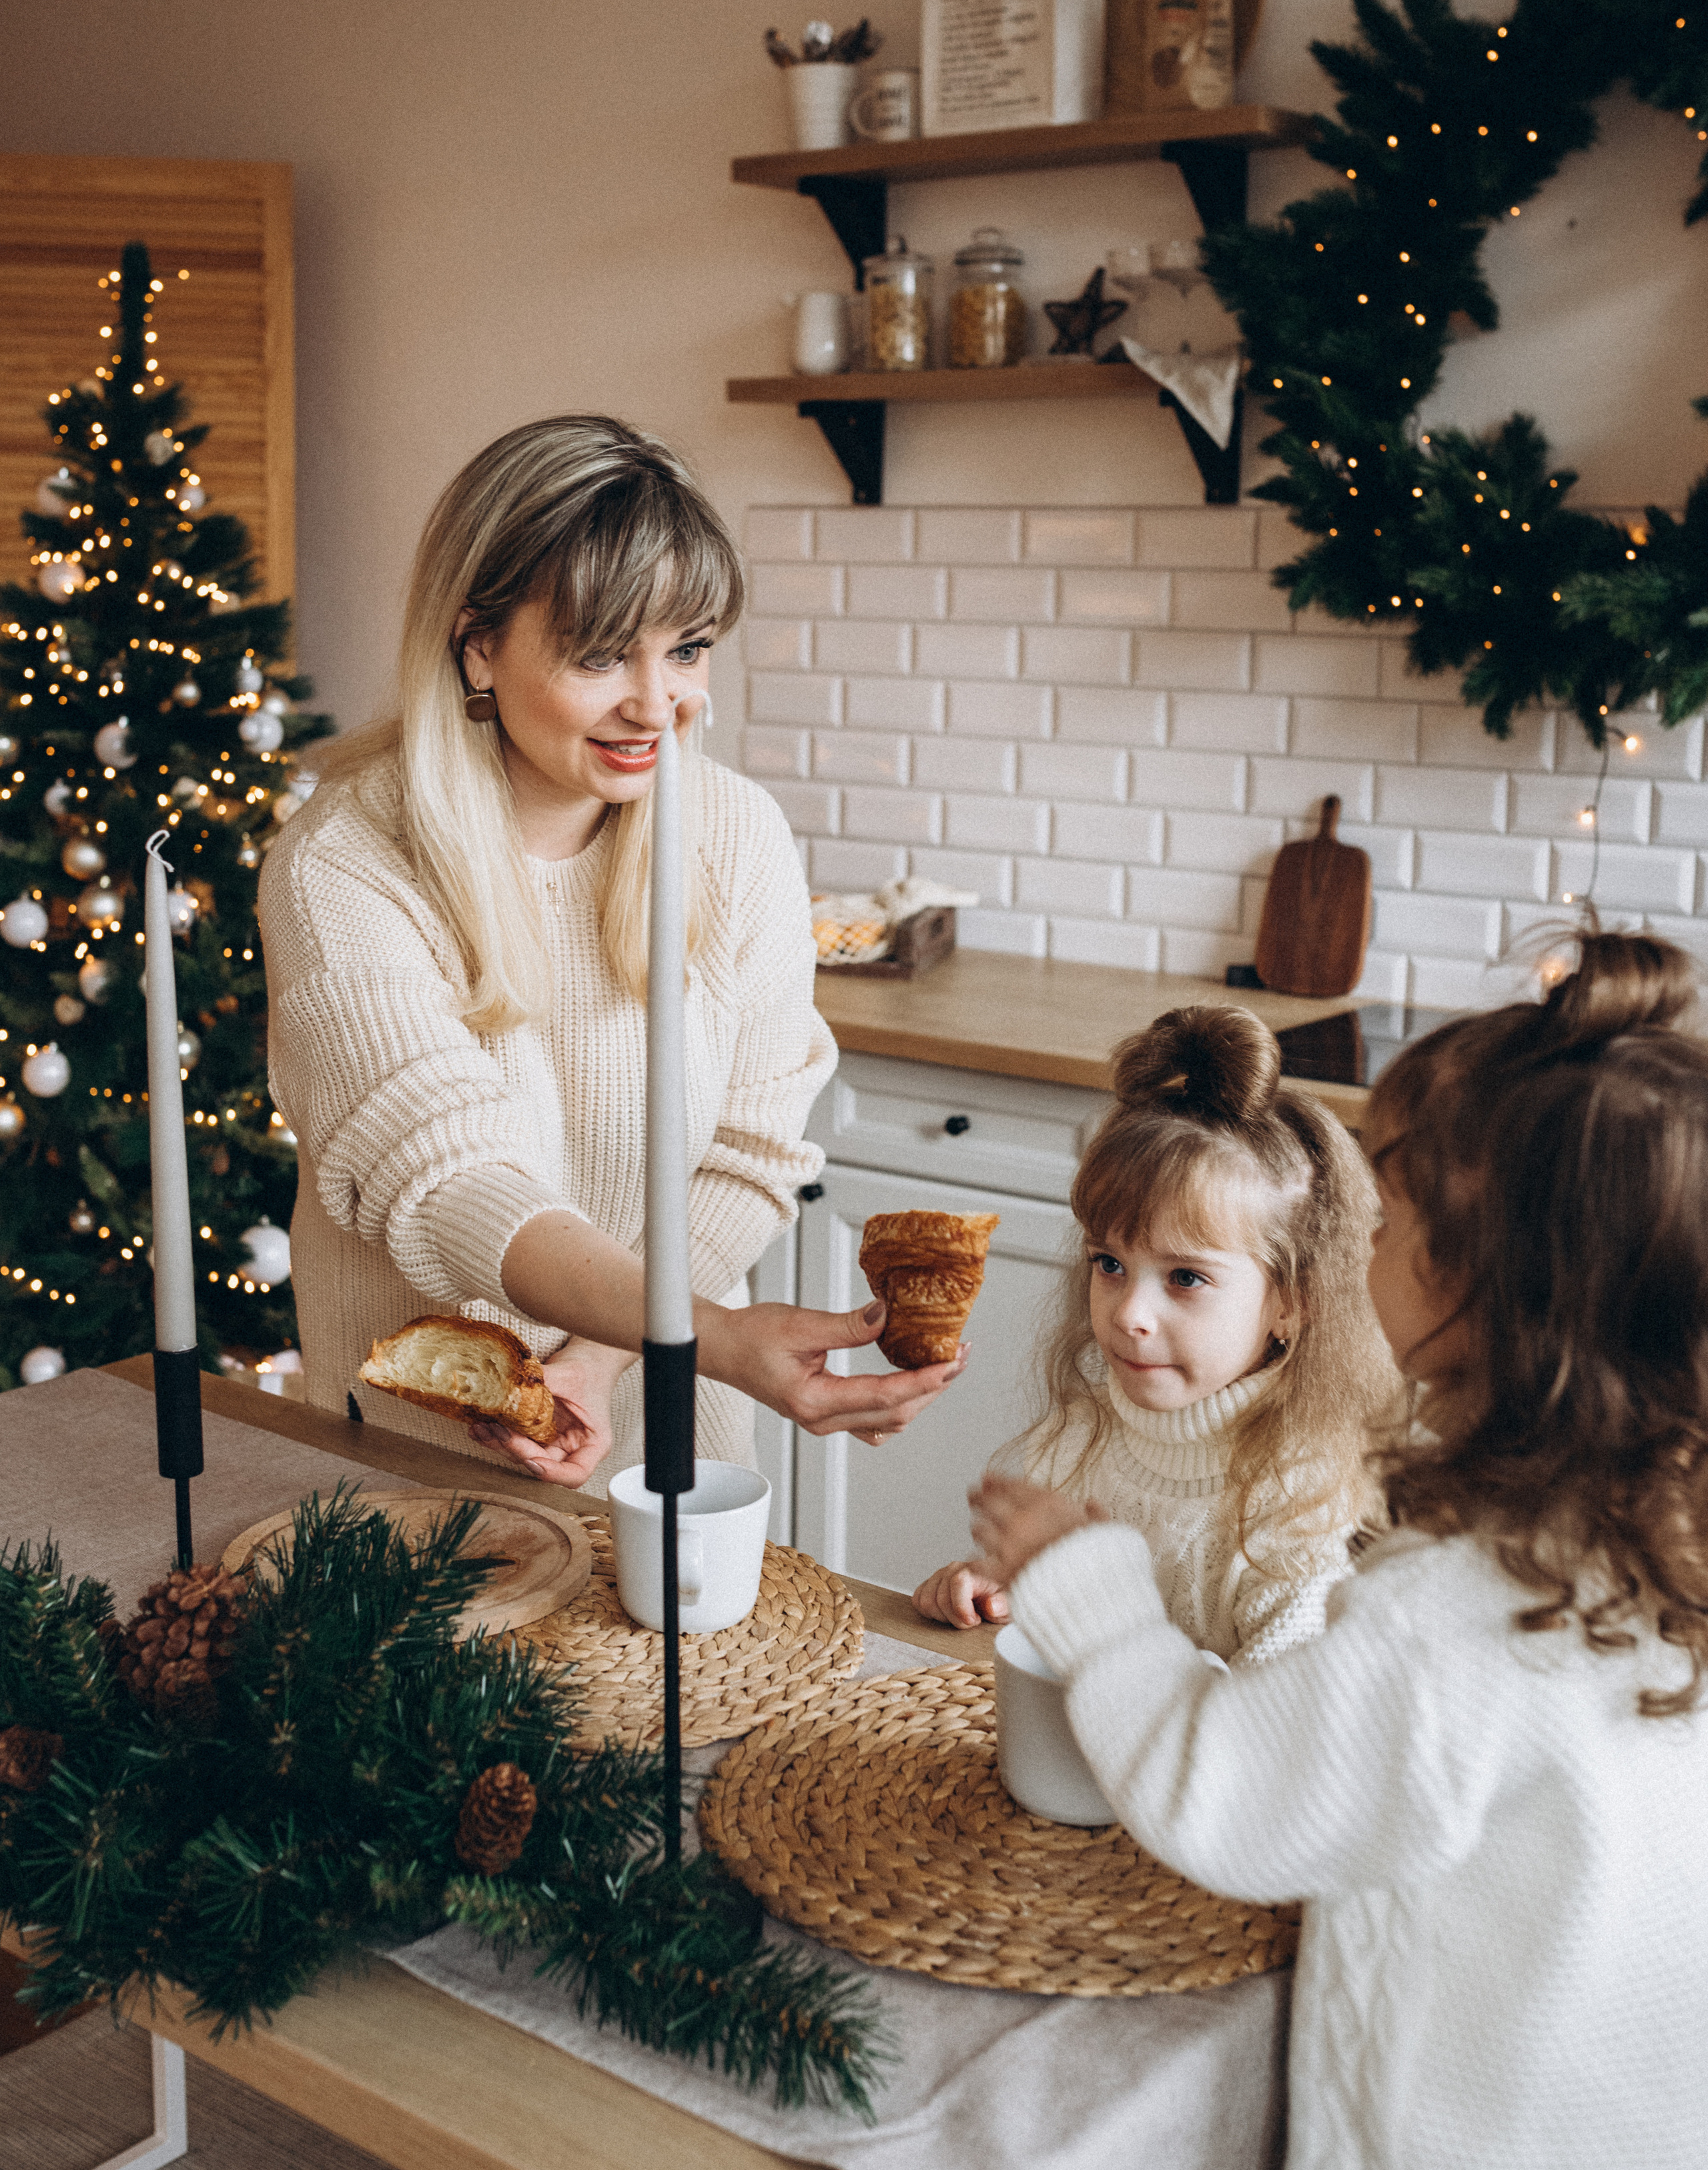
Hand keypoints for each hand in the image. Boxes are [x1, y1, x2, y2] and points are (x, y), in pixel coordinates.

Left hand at [466, 1339, 633, 1488]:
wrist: (586, 1360)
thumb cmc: (589, 1370)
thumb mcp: (571, 1375)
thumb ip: (544, 1382)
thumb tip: (511, 1384)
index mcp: (593, 1443)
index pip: (576, 1473)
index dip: (554, 1474)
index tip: (533, 1461)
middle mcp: (571, 1449)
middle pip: (542, 1463)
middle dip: (516, 1449)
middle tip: (496, 1431)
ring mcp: (552, 1443)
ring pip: (522, 1455)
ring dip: (500, 1444)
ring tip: (481, 1428)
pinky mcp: (536, 1435)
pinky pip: (515, 1441)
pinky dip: (496, 1436)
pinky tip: (479, 1427)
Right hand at [698, 1298, 966, 1447]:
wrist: (723, 1349)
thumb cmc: (750, 1337)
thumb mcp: (800, 1325)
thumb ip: (849, 1325)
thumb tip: (888, 1315)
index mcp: (814, 1402)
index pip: (883, 1397)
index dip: (923, 1380)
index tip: (950, 1362)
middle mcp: (822, 1420)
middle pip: (894, 1415)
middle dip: (932, 1387)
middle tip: (959, 1356)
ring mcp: (825, 1421)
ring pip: (888, 1422)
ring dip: (919, 1396)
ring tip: (943, 1365)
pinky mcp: (827, 1413)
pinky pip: (874, 1419)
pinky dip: (899, 1400)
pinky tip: (910, 1377)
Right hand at [913, 1560, 1009, 1629]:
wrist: (997, 1593)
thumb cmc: (1002, 1598)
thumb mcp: (1012, 1604)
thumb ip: (1002, 1605)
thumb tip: (990, 1605)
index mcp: (975, 1570)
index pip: (958, 1583)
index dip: (961, 1608)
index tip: (972, 1621)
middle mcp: (954, 1568)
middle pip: (940, 1599)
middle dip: (955, 1618)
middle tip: (971, 1620)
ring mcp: (940, 1575)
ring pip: (926, 1601)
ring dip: (942, 1616)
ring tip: (959, 1616)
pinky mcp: (931, 1583)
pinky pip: (918, 1599)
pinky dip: (929, 1611)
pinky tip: (946, 1613)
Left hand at [969, 1474, 1106, 1585]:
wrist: (1091, 1588)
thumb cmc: (1100, 1558)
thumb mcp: (1104, 1528)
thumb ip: (1095, 1514)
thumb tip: (1093, 1504)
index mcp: (1046, 1504)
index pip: (1010, 1485)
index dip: (995, 1481)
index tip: (986, 1478)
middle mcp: (1023, 1519)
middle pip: (988, 1501)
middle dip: (979, 1498)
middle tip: (973, 1497)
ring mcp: (1010, 1545)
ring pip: (979, 1529)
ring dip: (979, 1529)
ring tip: (978, 1529)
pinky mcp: (1004, 1571)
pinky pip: (979, 1563)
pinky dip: (976, 1563)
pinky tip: (975, 1562)